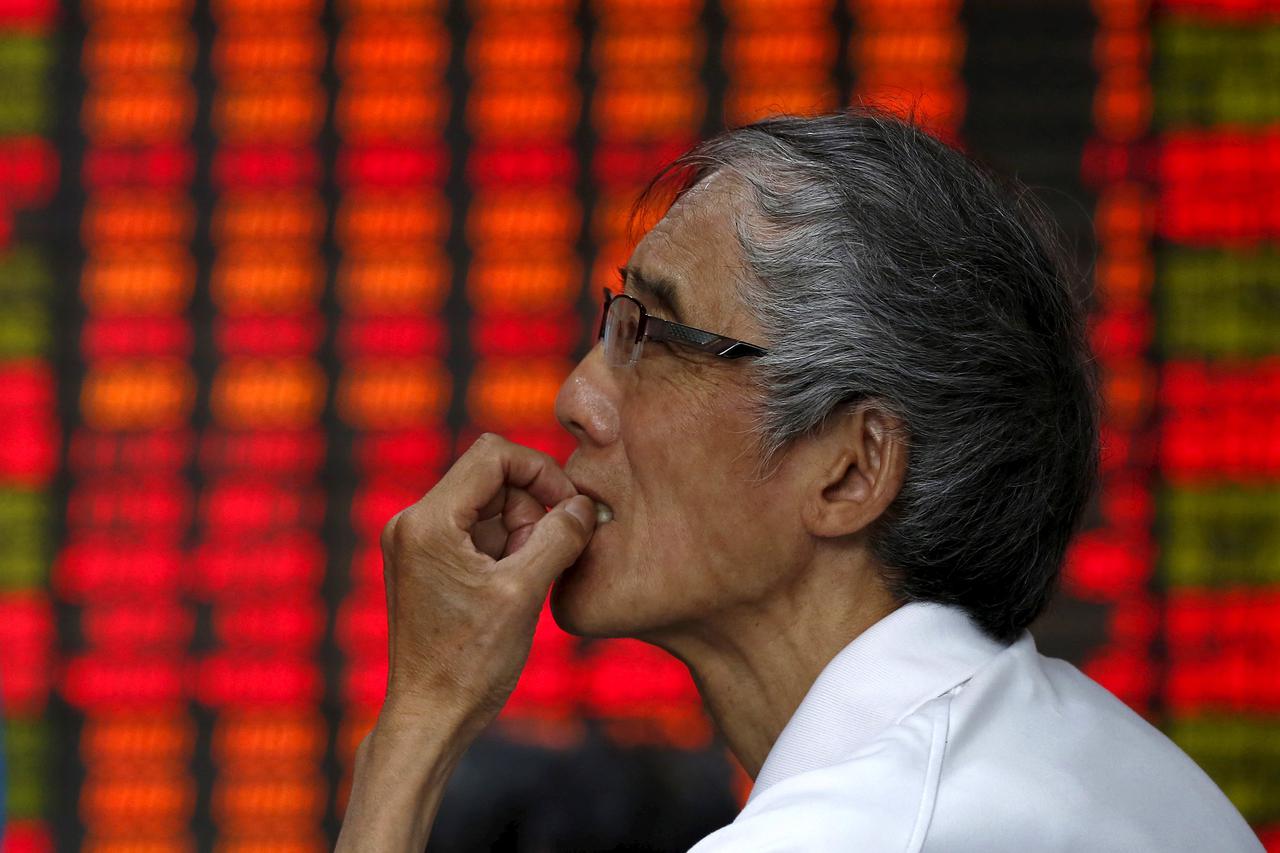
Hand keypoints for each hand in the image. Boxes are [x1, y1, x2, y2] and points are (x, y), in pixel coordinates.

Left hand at [376, 432, 596, 735]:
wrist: (431, 717)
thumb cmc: (471, 663)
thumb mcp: (525, 593)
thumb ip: (558, 538)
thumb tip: (584, 505)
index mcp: (428, 522)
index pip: (493, 455)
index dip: (540, 472)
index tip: (568, 508)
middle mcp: (412, 523)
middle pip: (491, 479)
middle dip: (529, 512)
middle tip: (539, 562)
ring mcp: (415, 543)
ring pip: (488, 506)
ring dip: (519, 534)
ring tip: (522, 583)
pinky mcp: (424, 563)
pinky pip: (476, 532)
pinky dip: (504, 550)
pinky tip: (510, 590)